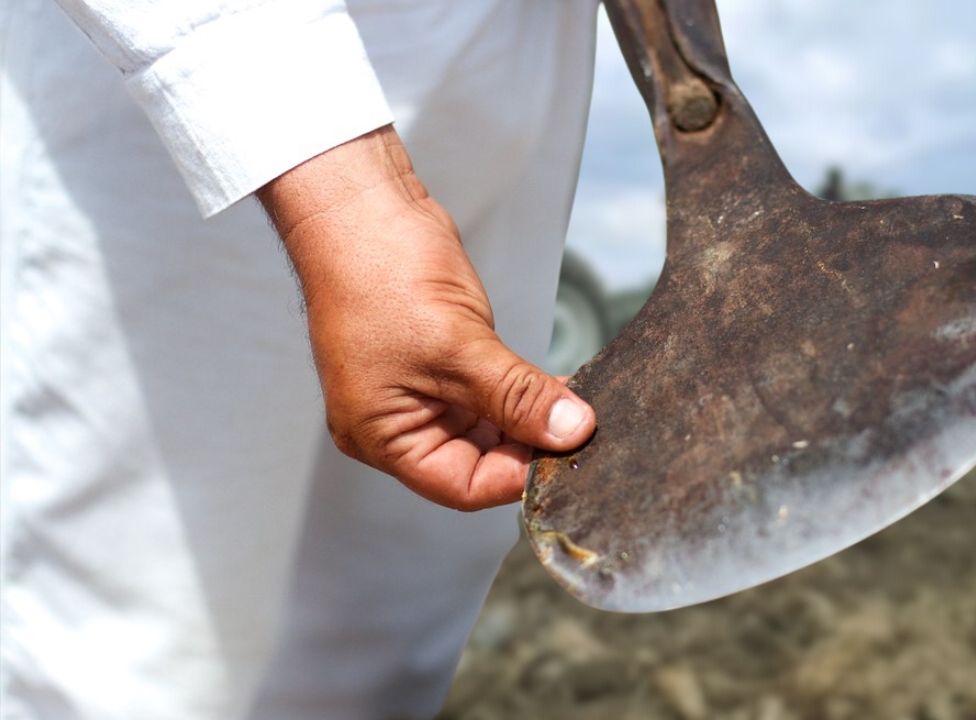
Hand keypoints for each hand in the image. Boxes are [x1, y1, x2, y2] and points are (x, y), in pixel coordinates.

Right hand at [257, 126, 595, 509]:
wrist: (361, 206)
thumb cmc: (382, 273)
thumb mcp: (459, 346)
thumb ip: (518, 397)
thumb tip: (572, 432)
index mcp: (382, 436)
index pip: (462, 486)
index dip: (517, 476)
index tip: (568, 453)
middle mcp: (398, 422)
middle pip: (477, 461)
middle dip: (530, 446)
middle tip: (582, 430)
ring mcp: (419, 390)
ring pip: (488, 428)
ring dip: (531, 419)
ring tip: (577, 405)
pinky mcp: (441, 360)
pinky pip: (488, 393)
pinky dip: (522, 392)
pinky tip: (557, 385)